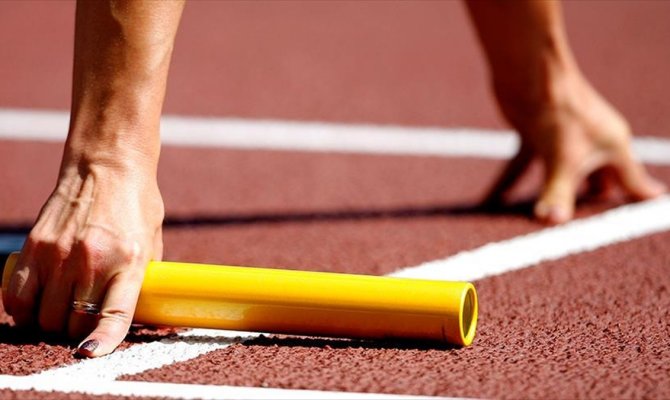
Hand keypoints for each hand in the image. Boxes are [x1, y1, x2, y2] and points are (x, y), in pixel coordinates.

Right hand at [2, 157, 163, 356]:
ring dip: (52, 322)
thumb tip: (143, 313)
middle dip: (79, 331)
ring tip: (63, 310)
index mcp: (129, 260)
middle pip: (73, 323)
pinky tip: (36, 303)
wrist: (107, 166)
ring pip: (44, 316)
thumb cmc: (136, 204)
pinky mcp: (35, 245)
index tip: (93, 354)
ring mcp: (59, 254)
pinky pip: (17, 296)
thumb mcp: (152, 242)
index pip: (113, 315)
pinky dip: (24, 309)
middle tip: (84, 321)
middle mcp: (92, 260)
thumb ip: (143, 278)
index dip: (104, 342)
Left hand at [485, 75, 665, 223]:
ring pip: (557, 178)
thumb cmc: (556, 110)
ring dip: (546, 199)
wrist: (528, 73)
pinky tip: (490, 203)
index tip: (642, 221)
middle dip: (587, 207)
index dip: (639, 200)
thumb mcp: (562, 159)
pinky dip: (507, 185)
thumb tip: (552, 222)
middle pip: (595, 184)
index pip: (631, 183)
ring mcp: (562, 139)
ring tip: (535, 227)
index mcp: (613, 146)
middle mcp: (591, 143)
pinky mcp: (534, 136)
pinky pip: (522, 168)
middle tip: (580, 235)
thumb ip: (557, 194)